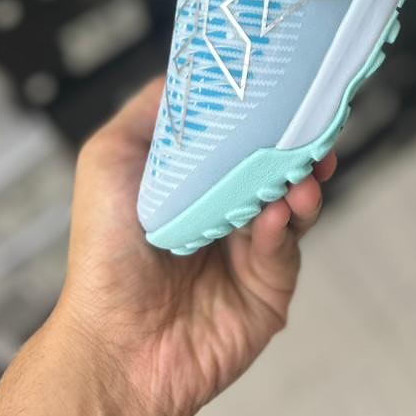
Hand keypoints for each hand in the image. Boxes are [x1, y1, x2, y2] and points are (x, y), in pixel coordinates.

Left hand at [55, 76, 335, 415]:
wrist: (116, 345)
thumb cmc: (103, 255)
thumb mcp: (110, 159)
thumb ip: (151, 111)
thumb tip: (189, 69)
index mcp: (194, 179)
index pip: (242, 133)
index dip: (264, 111)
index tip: (284, 86)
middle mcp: (226, 209)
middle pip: (277, 162)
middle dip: (298, 142)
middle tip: (311, 128)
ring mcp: (250, 247)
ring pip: (294, 200)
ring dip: (301, 181)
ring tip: (300, 175)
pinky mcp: (269, 286)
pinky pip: (287, 244)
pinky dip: (283, 225)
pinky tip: (272, 217)